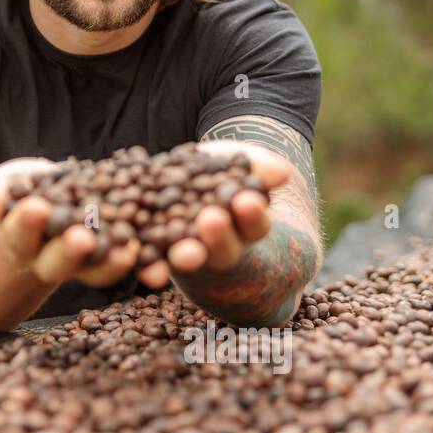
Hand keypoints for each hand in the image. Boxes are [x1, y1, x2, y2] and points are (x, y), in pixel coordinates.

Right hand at [0, 157, 141, 288]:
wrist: (48, 194)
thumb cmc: (15, 192)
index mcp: (20, 242)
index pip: (20, 235)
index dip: (27, 224)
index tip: (36, 208)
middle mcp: (50, 258)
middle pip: (59, 262)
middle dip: (70, 250)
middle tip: (82, 238)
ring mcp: (83, 260)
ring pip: (96, 269)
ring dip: (112, 263)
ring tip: (128, 251)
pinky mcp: (112, 252)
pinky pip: (126, 261)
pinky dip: (143, 264)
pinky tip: (154, 263)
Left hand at [136, 141, 290, 287]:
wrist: (183, 177)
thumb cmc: (222, 172)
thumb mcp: (239, 164)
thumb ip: (260, 168)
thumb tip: (283, 172)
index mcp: (246, 226)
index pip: (255, 224)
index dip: (252, 215)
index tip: (247, 201)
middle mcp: (221, 246)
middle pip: (225, 249)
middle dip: (220, 236)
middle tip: (212, 220)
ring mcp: (190, 253)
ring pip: (190, 259)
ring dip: (188, 257)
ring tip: (185, 252)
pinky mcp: (159, 254)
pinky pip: (157, 264)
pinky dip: (153, 267)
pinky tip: (150, 268)